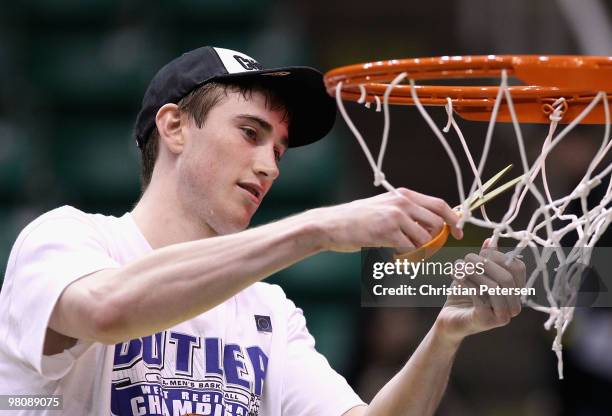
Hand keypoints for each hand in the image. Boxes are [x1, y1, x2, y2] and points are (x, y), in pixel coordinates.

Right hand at [314, 188, 462, 252]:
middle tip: (427, 251)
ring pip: (425, 239)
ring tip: (405, 254)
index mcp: (404, 195)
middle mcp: (402, 202)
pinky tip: (395, 257)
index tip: (458, 233)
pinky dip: (407, 257)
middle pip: (437, 222)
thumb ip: (406, 213)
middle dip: (437, 240)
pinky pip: (410, 249)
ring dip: (420, 252)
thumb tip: (433, 225)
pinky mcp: (386, 232)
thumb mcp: (384, 208)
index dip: (453, 220)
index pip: (440, 204)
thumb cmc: (357, 220)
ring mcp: (395, 216)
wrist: (331, 225)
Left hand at [435, 243, 525, 343]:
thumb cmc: (464, 294)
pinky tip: (455, 276)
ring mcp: (502, 316)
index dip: (500, 257)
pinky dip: (466, 282)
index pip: (518, 269)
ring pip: (493, 287)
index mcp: (515, 292)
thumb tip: (490, 240)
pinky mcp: (486, 321)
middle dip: (485, 264)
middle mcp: (513, 306)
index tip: (482, 252)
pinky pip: (479, 297)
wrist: (449, 318)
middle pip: (506, 278)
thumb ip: (485, 259)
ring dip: (473, 273)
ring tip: (458, 266)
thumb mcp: (475, 273)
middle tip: (467, 257)